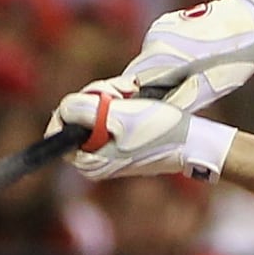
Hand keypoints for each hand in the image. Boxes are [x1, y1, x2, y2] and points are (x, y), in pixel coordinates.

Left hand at [51, 89, 227, 182]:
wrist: (194, 142)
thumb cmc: (159, 130)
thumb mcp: (117, 115)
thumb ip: (82, 109)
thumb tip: (63, 108)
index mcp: (87, 162)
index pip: (59, 130)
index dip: (72, 106)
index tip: (97, 97)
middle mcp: (94, 162)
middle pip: (77, 118)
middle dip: (96, 98)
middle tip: (121, 91)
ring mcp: (107, 153)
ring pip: (94, 114)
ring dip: (111, 97)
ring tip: (132, 92)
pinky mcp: (121, 144)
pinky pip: (109, 118)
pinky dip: (120, 104)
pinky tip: (136, 98)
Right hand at [106, 0, 253, 114]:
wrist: (253, 17)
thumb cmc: (236, 55)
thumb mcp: (210, 87)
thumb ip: (179, 100)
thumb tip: (158, 116)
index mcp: (161, 54)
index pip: (131, 85)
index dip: (134, 102)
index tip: (140, 116)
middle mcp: (155, 37)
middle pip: (139, 72)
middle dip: (148, 90)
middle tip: (167, 105)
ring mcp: (161, 27)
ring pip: (149, 60)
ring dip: (160, 74)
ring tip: (186, 83)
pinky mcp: (169, 22)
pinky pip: (160, 48)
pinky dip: (168, 60)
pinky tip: (190, 64)